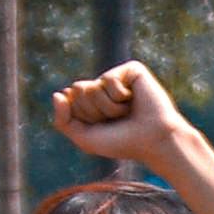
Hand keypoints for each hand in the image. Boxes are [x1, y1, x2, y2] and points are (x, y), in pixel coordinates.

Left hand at [51, 62, 195, 169]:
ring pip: (92, 86)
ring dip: (108, 107)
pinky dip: (119, 96)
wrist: (154, 142)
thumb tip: (58, 93)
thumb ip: (62, 120)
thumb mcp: (85, 138)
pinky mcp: (132, 71)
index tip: (104, 127)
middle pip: (77, 90)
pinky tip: (134, 101)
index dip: (82, 117)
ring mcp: (118, 77)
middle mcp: (103, 87)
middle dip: (94, 110)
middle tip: (117, 119)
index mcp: (91, 100)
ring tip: (128, 112)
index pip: (67, 98)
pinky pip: (108, 80)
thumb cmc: (123, 142)